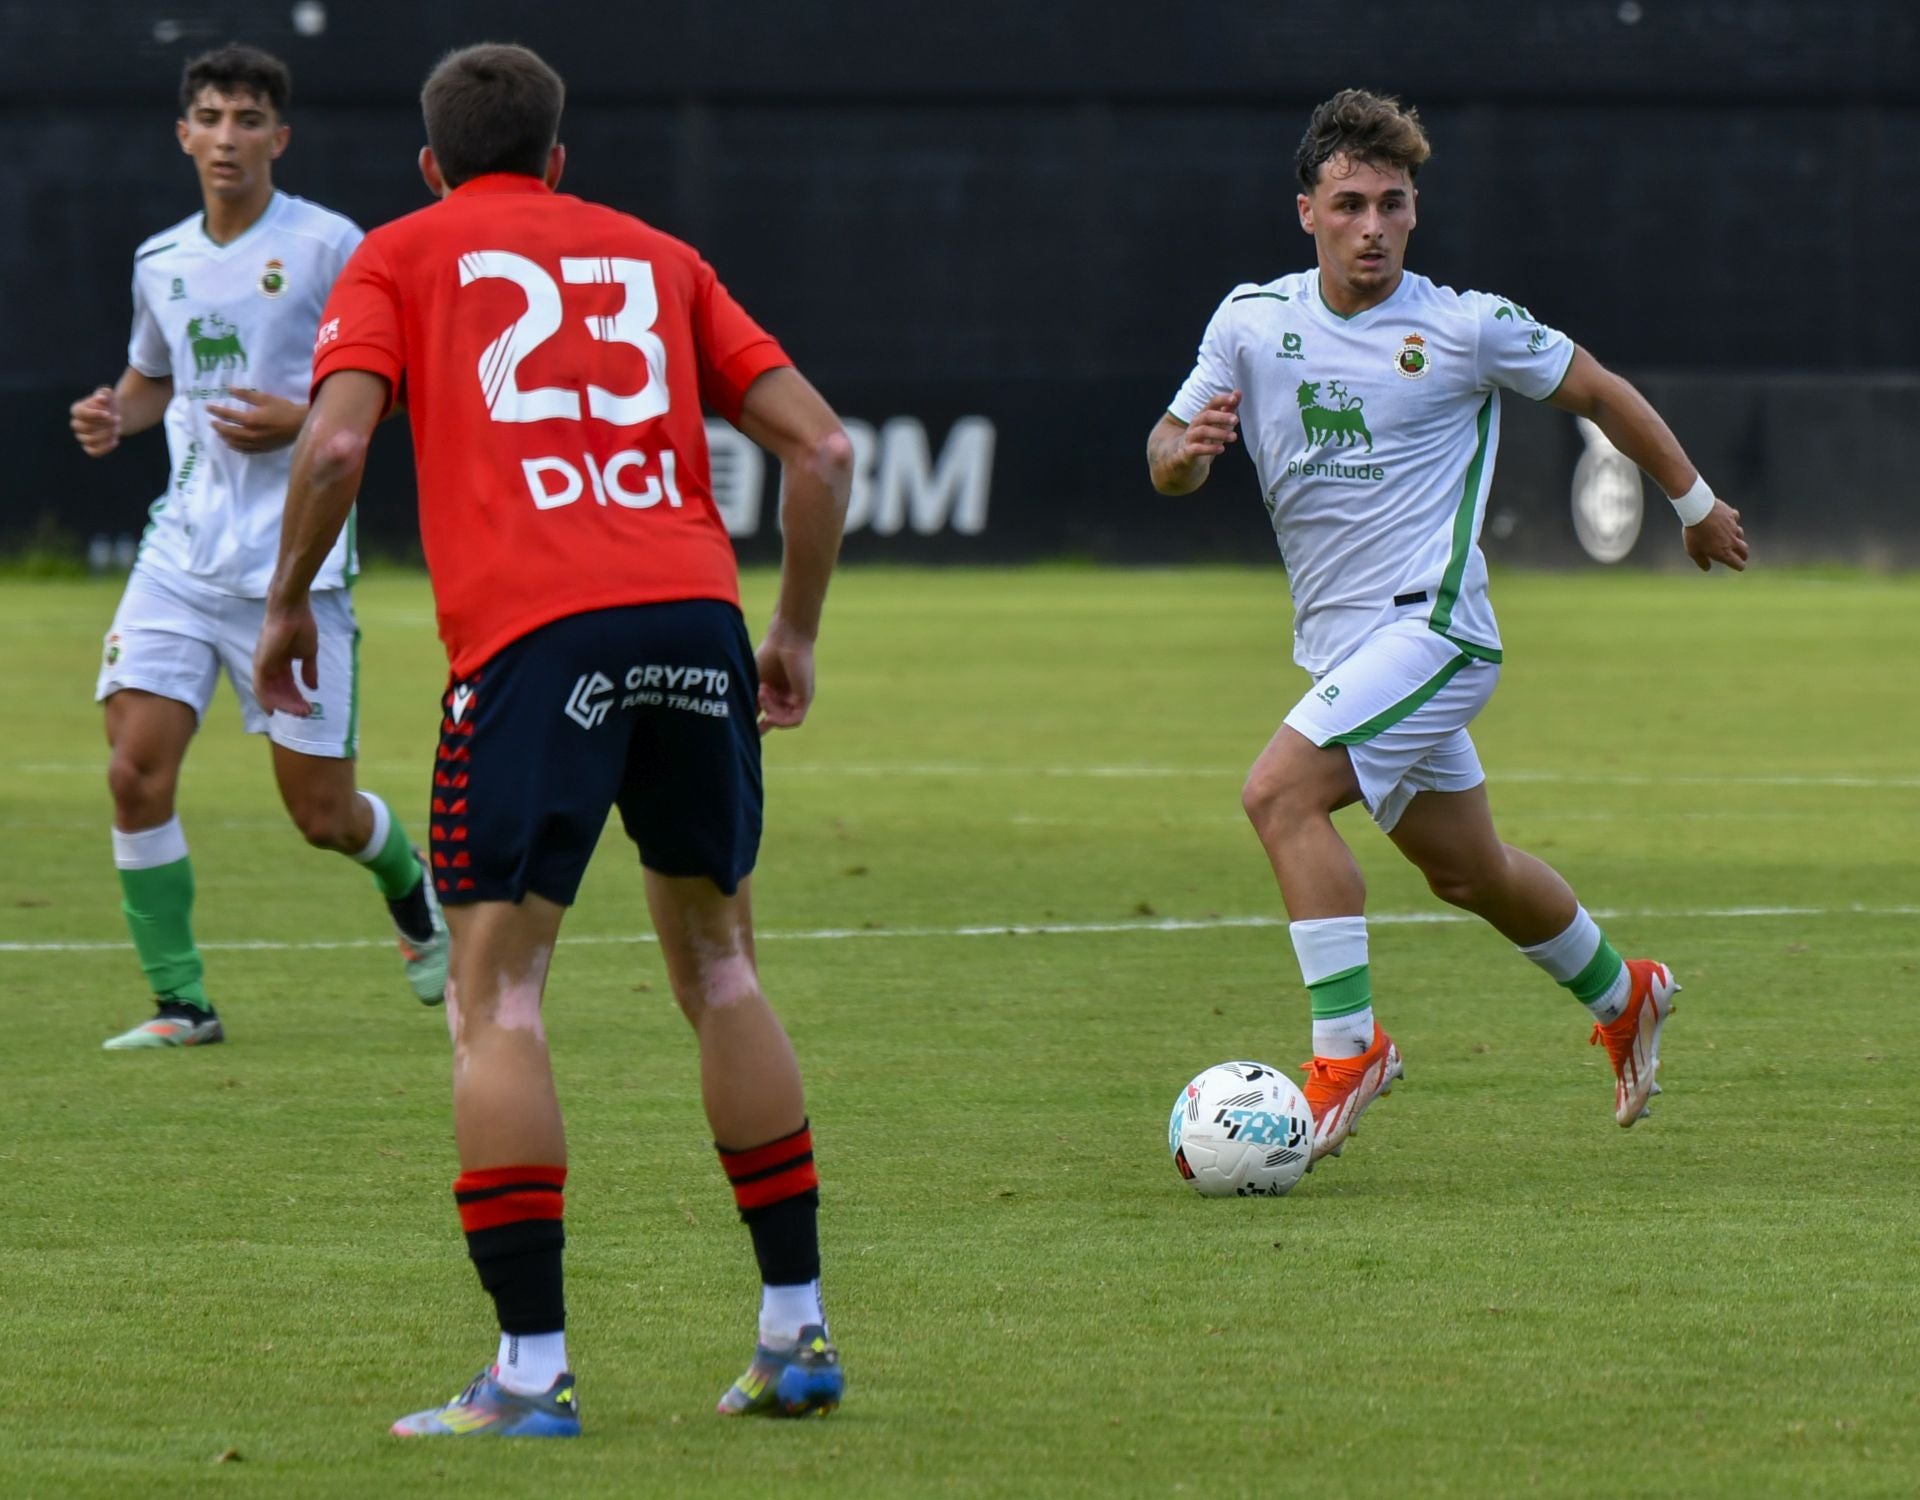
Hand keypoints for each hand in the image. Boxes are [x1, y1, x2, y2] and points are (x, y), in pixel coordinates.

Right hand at [70, 386, 120, 456]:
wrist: (115, 416)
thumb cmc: (109, 404)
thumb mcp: (107, 395)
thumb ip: (104, 394)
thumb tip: (101, 398)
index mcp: (77, 410)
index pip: (80, 413)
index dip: (94, 414)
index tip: (108, 414)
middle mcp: (76, 424)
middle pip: (86, 428)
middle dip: (104, 425)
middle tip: (118, 420)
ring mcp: (81, 437)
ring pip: (90, 440)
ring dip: (107, 435)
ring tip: (118, 429)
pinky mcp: (89, 447)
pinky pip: (93, 452)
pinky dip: (105, 448)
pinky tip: (115, 440)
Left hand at [208, 388, 306, 453]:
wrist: (301, 424)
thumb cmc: (284, 409)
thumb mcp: (265, 398)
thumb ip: (246, 394)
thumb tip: (229, 389)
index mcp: (251, 420)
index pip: (228, 415)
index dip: (216, 411)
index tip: (208, 407)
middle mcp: (251, 434)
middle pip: (229, 432)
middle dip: (219, 427)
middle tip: (212, 422)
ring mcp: (257, 443)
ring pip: (235, 443)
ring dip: (225, 438)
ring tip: (220, 433)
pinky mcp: (263, 449)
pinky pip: (245, 450)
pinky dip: (236, 447)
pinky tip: (232, 444)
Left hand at [253, 600, 319, 716]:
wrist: (292, 611)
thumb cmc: (301, 626)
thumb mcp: (308, 653)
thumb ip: (309, 670)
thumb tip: (313, 688)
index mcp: (281, 662)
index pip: (287, 685)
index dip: (297, 697)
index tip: (309, 708)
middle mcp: (269, 665)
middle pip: (278, 691)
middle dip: (292, 704)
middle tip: (306, 713)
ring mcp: (263, 665)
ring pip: (270, 692)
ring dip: (284, 704)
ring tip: (299, 712)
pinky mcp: (260, 663)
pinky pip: (260, 687)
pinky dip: (267, 699)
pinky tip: (275, 710)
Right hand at [755, 616, 816, 735]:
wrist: (785, 639)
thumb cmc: (769, 654)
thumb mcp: (755, 681)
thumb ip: (750, 699)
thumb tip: (739, 718)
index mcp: (776, 692)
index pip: (767, 712)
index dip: (756, 722)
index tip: (743, 727)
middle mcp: (788, 696)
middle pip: (774, 718)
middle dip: (763, 723)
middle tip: (752, 725)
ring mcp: (797, 698)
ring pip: (783, 718)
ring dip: (769, 710)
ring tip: (762, 691)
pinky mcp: (805, 698)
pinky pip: (795, 720)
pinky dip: (782, 721)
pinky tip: (770, 715)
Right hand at [1180, 390, 1240, 460]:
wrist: (1184, 457)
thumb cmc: (1204, 438)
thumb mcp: (1218, 424)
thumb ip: (1228, 409)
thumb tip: (1238, 393)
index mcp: (1204, 415)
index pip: (1212, 403)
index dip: (1222, 399)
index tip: (1234, 398)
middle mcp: (1196, 424)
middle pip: (1207, 416)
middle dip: (1222, 417)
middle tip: (1235, 420)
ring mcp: (1191, 437)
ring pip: (1203, 431)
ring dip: (1220, 433)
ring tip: (1233, 437)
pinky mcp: (1188, 451)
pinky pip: (1197, 448)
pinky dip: (1210, 449)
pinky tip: (1221, 449)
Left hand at [1683, 498, 1748, 572]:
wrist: (1698, 511)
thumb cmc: (1695, 533)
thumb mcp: (1693, 551)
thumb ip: (1702, 561)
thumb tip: (1707, 568)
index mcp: (1724, 552)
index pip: (1738, 563)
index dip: (1739, 566)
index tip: (1739, 566)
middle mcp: (1732, 541)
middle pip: (1744, 550)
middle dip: (1743, 554)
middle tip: (1741, 556)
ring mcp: (1733, 527)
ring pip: (1741, 534)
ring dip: (1738, 538)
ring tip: (1733, 539)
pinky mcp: (1732, 515)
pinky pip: (1735, 519)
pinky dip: (1732, 521)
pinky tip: (1727, 520)